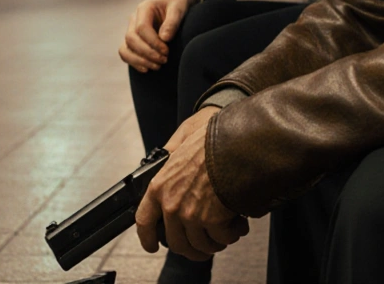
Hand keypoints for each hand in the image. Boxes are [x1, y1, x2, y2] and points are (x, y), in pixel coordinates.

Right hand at [118, 0, 200, 71]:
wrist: (177, 5)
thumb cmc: (178, 6)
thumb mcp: (179, 9)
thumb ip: (173, 22)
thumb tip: (164, 38)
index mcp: (144, 8)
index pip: (141, 28)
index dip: (153, 42)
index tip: (166, 51)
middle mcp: (134, 19)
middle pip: (131, 39)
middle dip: (147, 52)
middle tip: (164, 60)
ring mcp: (131, 30)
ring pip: (125, 48)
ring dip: (140, 60)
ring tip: (158, 66)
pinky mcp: (133, 41)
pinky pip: (126, 53)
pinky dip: (134, 63)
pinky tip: (147, 69)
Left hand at [136, 107, 247, 260]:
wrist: (239, 141)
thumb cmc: (216, 135)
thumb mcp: (185, 134)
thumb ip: (174, 148)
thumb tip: (171, 152)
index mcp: (160, 186)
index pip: (144, 221)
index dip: (147, 238)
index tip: (153, 245)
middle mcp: (172, 205)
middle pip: (176, 242)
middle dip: (191, 249)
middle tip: (203, 247)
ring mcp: (192, 215)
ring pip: (201, 245)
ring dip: (215, 243)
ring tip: (226, 233)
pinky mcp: (213, 221)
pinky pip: (223, 238)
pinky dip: (233, 233)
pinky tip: (239, 224)